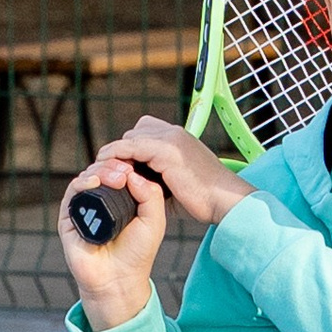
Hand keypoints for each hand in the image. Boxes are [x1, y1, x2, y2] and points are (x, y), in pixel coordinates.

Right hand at [58, 147, 165, 331]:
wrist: (119, 279)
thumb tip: (132, 173)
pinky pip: (72, 193)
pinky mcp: (69, 218)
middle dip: (114, 165)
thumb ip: (150, 194)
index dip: (125, 163)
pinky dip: (82, 182)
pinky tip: (94, 182)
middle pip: (102, 170)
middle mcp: (100, 201)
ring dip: (101, 171)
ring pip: (87, 177)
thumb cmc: (136, 253)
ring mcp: (84, 209)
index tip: (136, 163)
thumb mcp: (154, 220)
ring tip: (117, 177)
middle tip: (126, 171)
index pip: (118, 171)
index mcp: (120, 199)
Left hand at [97, 117, 244, 229]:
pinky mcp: (165, 150)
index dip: (131, 147)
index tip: (122, 167)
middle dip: (122, 151)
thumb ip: (158, 180)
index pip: (145, 131)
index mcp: (180, 138)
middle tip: (112, 171)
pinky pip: (129, 147)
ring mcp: (171, 139)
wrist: (225, 201)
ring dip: (117, 154)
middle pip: (135, 132)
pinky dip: (116, 155)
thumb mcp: (177, 185)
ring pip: (130, 137)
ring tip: (106, 172)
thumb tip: (138, 188)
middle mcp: (175, 133)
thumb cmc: (205, 199)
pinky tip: (107, 167)